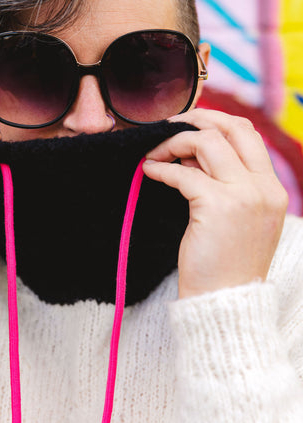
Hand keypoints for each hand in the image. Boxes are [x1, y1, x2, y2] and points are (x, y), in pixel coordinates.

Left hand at [143, 109, 287, 298]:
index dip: (217, 123)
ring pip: (207, 142)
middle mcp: (263, 187)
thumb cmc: (225, 266)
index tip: (190, 126)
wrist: (224, 303)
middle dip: (197, 119)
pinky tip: (149, 172)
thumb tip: (192, 155)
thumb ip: (224, 185)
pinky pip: (183, 174)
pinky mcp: (218, 207)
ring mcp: (244, 196)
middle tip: (169, 126)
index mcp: (272, 189)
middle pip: (232, 128)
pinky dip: (161, 169)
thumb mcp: (238, 220)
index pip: (248, 135)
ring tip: (155, 154)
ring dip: (174, 142)